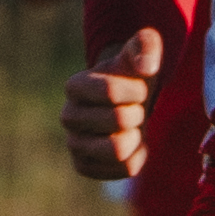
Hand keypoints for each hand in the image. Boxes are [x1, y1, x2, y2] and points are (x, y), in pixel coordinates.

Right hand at [62, 27, 163, 179]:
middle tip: (135, 108)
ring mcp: (74, 144)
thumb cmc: (132, 77)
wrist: (126, 105)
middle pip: (118, 120)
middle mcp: (67, 116)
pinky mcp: (85, 167)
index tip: (139, 87)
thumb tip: (146, 67)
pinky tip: (130, 143)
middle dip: (138, 112)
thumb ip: (146, 46)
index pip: (111, 92)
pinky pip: (123, 169)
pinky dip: (136, 156)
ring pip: (117, 150)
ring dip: (136, 136)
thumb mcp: (141, 53)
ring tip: (132, 127)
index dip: (136, 90)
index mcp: (75, 85)